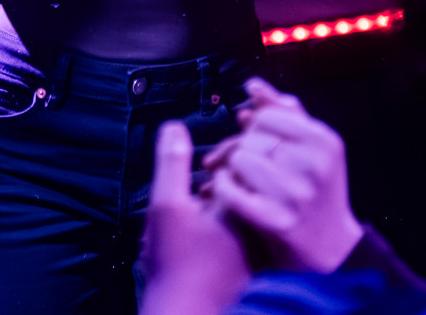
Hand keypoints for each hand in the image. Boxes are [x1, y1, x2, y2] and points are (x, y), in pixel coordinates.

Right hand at [140, 120, 253, 314]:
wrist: (184, 311)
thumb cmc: (174, 265)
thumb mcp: (166, 207)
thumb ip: (171, 164)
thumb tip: (174, 128)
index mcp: (244, 206)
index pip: (253, 160)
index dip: (234, 149)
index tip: (213, 157)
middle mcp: (258, 222)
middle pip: (259, 178)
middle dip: (238, 167)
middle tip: (211, 172)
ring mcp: (257, 241)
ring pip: (254, 199)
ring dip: (237, 190)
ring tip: (207, 196)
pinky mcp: (251, 258)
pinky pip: (251, 221)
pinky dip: (237, 211)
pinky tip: (210, 218)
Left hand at [202, 79, 362, 271]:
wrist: (331, 250)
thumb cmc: (318, 193)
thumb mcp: (314, 150)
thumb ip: (286, 114)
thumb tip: (253, 87)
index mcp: (324, 141)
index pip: (268, 115)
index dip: (254, 127)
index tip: (254, 139)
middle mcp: (313, 165)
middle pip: (252, 137)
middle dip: (239, 147)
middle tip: (237, 161)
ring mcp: (296, 194)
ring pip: (240, 160)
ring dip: (231, 169)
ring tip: (237, 177)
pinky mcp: (276, 221)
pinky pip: (231, 190)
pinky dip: (222, 187)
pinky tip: (227, 189)